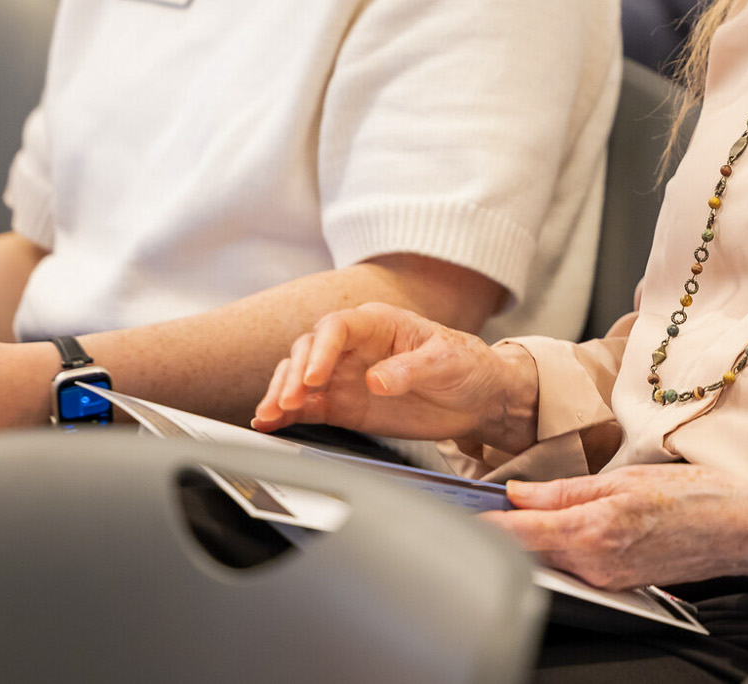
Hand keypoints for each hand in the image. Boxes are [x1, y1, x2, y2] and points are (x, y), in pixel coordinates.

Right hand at [252, 301, 533, 448]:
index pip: (337, 327)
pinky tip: (270, 424)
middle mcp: (353, 346)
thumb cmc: (465, 366)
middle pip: (308, 351)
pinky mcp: (343, 405)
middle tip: (288, 402)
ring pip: (299, 378)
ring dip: (281, 394)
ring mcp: (344, 376)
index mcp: (378, 323)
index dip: (321, 351)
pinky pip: (306, 407)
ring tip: (269, 416)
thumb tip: (375, 380)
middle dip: (293, 375)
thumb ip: (409, 369)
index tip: (313, 377)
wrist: (478, 397)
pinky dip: (286, 415)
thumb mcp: (445, 362)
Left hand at [489, 465, 747, 591]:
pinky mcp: (616, 584)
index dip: (483, 525)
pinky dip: (556, 548)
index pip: (520, 534)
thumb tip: (518, 491)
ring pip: (549, 559)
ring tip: (512, 509)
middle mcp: (595, 564)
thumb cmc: (694, 495)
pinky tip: (554, 526)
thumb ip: (565, 488)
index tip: (456, 513)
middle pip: (529, 551)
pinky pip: (573, 567)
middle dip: (501, 530)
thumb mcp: (625, 478)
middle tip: (477, 503)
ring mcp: (605, 579)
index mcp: (594, 530)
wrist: (740, 529)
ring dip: (528, 539)